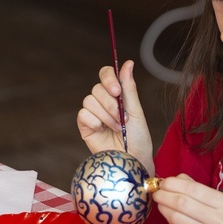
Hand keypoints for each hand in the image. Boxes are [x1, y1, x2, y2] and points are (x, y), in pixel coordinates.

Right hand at [77, 60, 153, 174]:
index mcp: (117, 95)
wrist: (133, 160)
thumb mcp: (136, 111)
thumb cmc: (138, 137)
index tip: (117, 90)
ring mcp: (93, 114)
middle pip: (97, 88)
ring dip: (106, 115)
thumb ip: (129, 88)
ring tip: (117, 128)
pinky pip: (83, 114)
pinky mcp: (85, 126)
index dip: (109, 78)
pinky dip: (95, 122)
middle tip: (122, 117)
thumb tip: (128, 63)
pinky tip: (103, 131)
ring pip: (89, 100)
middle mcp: (103, 102)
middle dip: (111, 103)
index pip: (105, 74)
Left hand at [153, 174, 222, 223]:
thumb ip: (196, 188)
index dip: (174, 184)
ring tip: (159, 202)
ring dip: (163, 207)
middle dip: (165, 195)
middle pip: (182, 203)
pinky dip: (169, 220)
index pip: (193, 189)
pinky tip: (167, 214)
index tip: (163, 182)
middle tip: (156, 192)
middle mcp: (217, 219)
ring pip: (177, 217)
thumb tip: (174, 179)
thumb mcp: (218, 201)